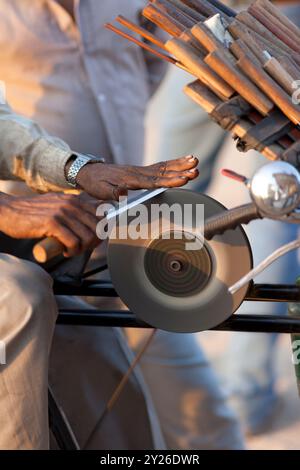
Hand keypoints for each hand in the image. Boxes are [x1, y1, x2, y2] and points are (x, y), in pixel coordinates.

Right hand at [0, 192, 100, 256]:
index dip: (101, 232)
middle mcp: (71, 204)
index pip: (101, 215)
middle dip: (93, 242)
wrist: (8, 211)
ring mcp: (62, 213)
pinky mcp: (52, 223)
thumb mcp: (56, 205)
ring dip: (83, 249)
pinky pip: (74, 242)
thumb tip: (92, 218)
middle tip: (81, 248)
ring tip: (72, 251)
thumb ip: (73, 210)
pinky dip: (73, 251)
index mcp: (74, 199)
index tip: (93, 241)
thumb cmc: (32, 213)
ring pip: (88, 236)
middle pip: (98, 227)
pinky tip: (65, 252)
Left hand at [76, 155, 198, 199]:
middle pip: (163, 172)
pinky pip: (160, 166)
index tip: (183, 179)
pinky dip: (173, 163)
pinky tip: (184, 160)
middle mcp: (138, 172)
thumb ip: (112, 193)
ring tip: (195, 161)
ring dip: (180, 164)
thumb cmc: (95, 184)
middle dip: (181, 171)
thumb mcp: (99, 191)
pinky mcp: (141, 170)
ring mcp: (140, 170)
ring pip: (164, 167)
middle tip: (196, 169)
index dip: (170, 181)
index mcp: (130, 179)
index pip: (153, 181)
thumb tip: (122, 194)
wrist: (88, 172)